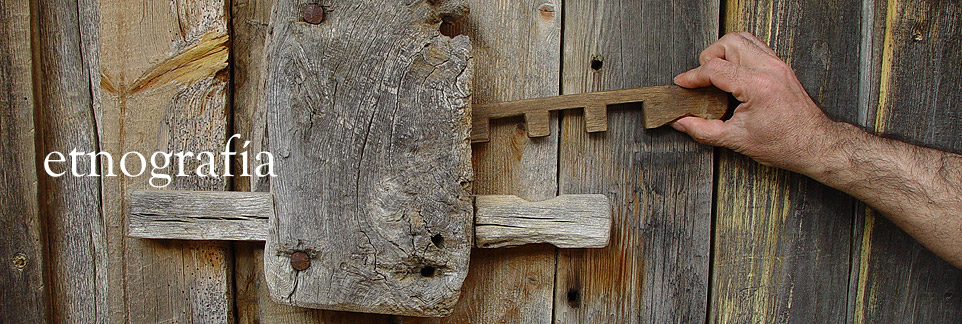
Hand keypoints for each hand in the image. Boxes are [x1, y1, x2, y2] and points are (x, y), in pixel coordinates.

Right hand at [671, 32, 838, 173]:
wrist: (815, 145)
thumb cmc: (785, 144)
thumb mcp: (737, 140)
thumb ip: (703, 130)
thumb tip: (682, 122)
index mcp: (758, 86)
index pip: (715, 68)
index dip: (692, 76)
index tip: (683, 84)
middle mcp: (770, 69)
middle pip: (728, 43)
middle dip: (709, 57)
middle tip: (702, 78)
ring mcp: (778, 66)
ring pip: (743, 39)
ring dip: (725, 52)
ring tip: (717, 73)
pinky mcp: (782, 68)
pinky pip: (756, 47)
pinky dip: (740, 55)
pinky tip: (734, 73)